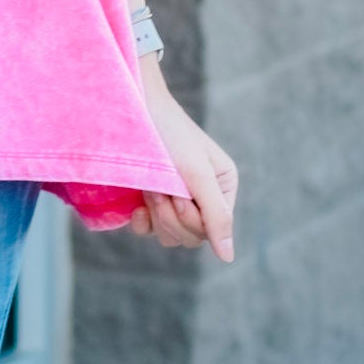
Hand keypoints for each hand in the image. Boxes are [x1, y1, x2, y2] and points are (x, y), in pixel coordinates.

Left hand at [131, 72, 237, 261]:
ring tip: (150, 188)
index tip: (178, 194)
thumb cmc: (170, 134)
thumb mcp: (197, 173)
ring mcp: (176, 199)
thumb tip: (228, 258)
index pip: (213, 230)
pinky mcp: (151, 199)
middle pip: (192, 237)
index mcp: (223, 188)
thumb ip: (216, 215)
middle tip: (160, 188)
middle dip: (172, 216)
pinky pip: (150, 231)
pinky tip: (137, 206)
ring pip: (171, 237)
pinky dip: (143, 223)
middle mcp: (203, 197)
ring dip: (157, 215)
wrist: (135, 105)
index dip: (192, 219)